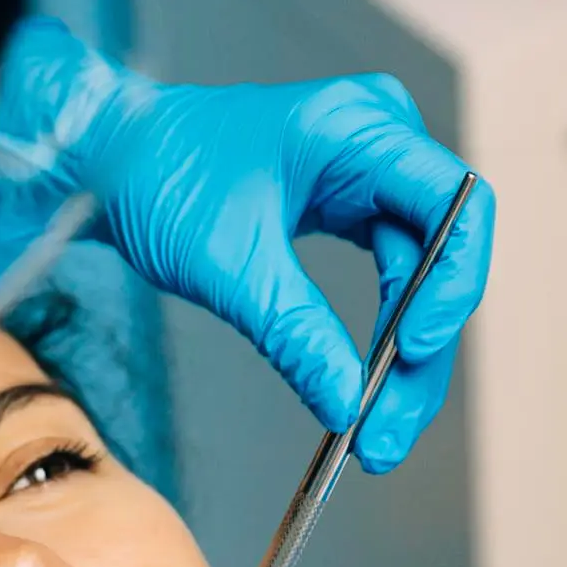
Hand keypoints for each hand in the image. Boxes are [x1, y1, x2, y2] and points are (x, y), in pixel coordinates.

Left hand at [0, 17, 494, 472]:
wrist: (111, 164)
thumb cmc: (160, 178)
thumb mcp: (229, 265)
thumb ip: (296, 334)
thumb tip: (346, 403)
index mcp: (360, 127)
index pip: (455, 204)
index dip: (451, 285)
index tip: (414, 352)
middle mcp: (380, 144)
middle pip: (444, 258)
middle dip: (420, 355)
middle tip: (390, 433)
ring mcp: (370, 177)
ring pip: (422, 282)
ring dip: (405, 365)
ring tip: (379, 438)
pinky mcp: (352, 211)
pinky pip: (392, 284)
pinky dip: (379, 342)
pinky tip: (366, 396)